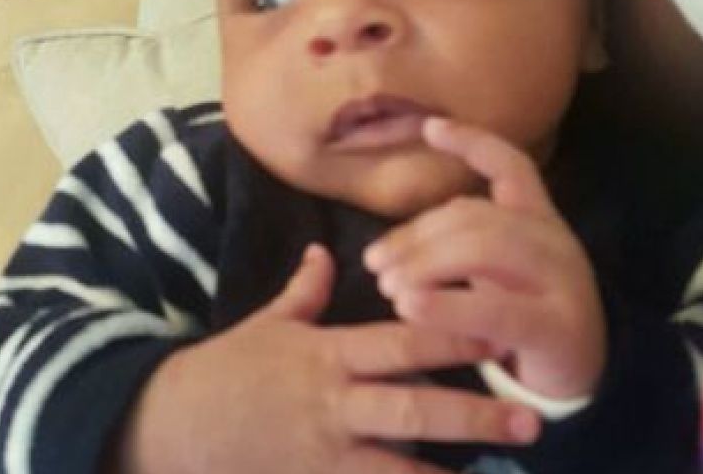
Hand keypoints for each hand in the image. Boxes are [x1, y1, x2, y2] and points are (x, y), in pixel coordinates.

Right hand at [111, 243, 540, 473]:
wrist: (173, 425)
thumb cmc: (227, 368)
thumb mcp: (267, 323)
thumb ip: (304, 290)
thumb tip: (322, 250)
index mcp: (328, 355)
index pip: (400, 345)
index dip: (450, 339)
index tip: (497, 335)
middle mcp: (335, 404)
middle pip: (413, 409)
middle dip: (473, 414)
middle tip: (529, 419)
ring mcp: (326, 454)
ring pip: (399, 467)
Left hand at [364, 118, 605, 399]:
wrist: (588, 379)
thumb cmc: (527, 321)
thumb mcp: (498, 275)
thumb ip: (462, 248)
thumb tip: (396, 245)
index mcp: (538, 221)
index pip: (512, 167)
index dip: (473, 143)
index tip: (430, 126)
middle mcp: (553, 241)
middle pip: (477, 216)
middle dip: (418, 235)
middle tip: (375, 262)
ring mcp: (561, 282)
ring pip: (486, 249)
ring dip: (426, 263)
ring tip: (388, 286)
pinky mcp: (556, 327)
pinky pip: (496, 311)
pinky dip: (446, 306)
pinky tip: (410, 307)